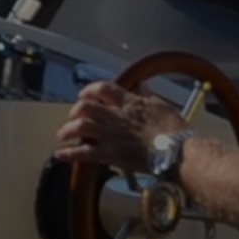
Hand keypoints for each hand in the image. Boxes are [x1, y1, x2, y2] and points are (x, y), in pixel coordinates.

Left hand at [54, 80, 175, 168]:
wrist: (178, 151)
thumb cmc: (175, 131)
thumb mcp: (162, 106)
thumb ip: (147, 95)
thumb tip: (142, 85)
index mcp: (130, 103)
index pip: (104, 89)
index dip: (90, 90)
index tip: (84, 94)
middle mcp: (117, 117)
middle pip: (86, 107)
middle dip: (75, 110)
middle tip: (72, 116)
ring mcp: (112, 135)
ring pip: (81, 126)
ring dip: (67, 129)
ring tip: (62, 134)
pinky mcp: (111, 154)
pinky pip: (84, 153)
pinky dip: (70, 154)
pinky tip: (60, 154)